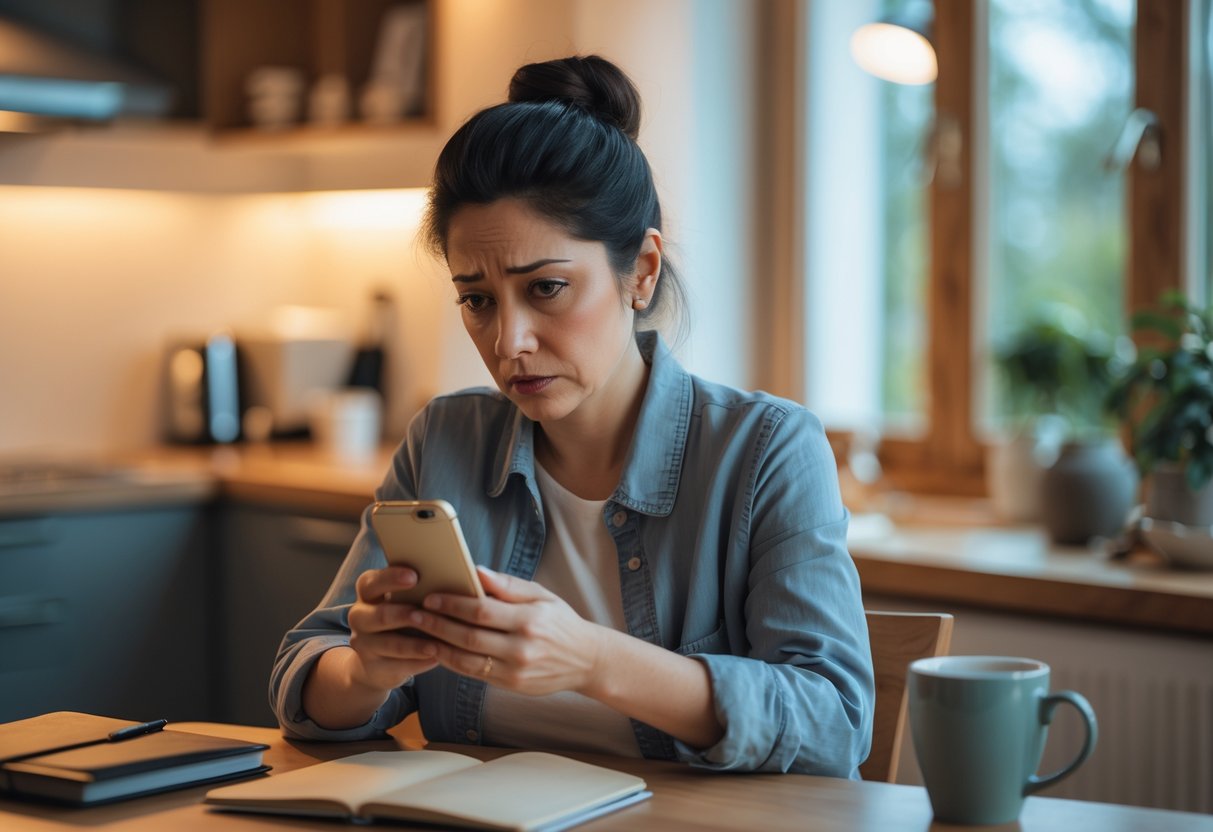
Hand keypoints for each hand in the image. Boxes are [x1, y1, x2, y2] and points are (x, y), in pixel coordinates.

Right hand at [344, 566, 441, 692]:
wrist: (377, 658)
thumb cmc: (402, 617)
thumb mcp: (403, 600)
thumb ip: (418, 589)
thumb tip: (450, 578)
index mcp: (367, 593)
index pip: (371, 582)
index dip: (391, 578)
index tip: (414, 576)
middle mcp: (359, 616)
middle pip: (379, 614)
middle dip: (404, 614)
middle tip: (426, 612)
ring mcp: (363, 643)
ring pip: (390, 644)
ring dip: (415, 644)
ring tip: (436, 644)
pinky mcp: (372, 667)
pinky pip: (396, 666)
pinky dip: (418, 662)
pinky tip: (435, 658)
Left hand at [407, 567, 603, 695]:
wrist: (586, 660)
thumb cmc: (561, 622)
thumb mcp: (542, 595)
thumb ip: (508, 585)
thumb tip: (476, 572)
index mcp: (530, 619)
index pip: (483, 611)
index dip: (453, 603)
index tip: (431, 596)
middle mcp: (522, 647)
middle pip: (470, 636)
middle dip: (437, 624)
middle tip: (414, 613)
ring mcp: (516, 670)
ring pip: (467, 660)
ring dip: (438, 646)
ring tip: (417, 633)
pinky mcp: (512, 685)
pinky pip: (475, 674)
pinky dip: (452, 663)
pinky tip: (438, 650)